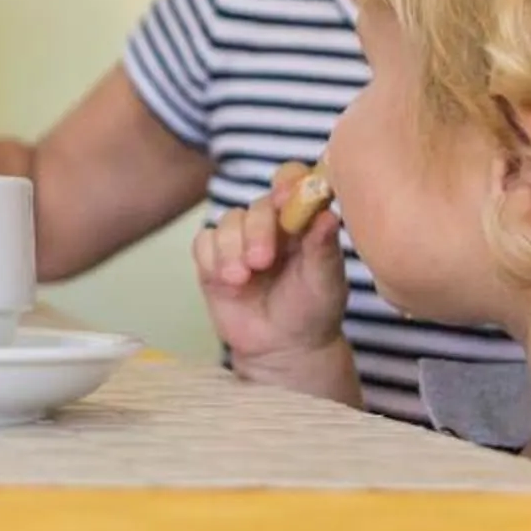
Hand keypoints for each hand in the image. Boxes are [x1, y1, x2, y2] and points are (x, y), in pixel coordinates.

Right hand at [193, 161, 349, 372]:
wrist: (285, 348)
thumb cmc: (313, 310)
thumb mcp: (325, 282)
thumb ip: (323, 248)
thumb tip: (327, 214)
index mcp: (301, 221)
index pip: (292, 181)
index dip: (288, 182)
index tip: (286, 197)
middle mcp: (270, 224)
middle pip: (257, 205)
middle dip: (256, 231)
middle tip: (261, 261)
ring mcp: (239, 240)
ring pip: (227, 222)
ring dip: (231, 248)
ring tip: (241, 280)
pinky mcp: (214, 260)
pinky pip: (203, 243)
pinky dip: (212, 258)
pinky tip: (227, 281)